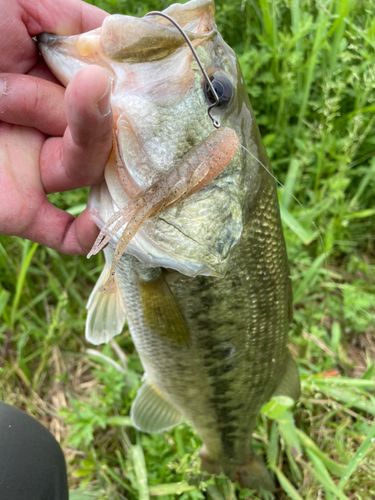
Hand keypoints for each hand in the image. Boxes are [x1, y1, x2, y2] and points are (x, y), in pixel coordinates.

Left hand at [0, 0, 112, 253]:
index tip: (151, 76)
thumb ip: (66, 16)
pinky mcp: (18, 208)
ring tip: (8, 99)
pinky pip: (62, 234)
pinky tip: (97, 221)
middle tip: (88, 86)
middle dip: (97, 110)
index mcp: (49, 81)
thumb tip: (117, 44)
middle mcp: (49, 127)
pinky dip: (86, 235)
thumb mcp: (9, 7)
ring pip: (87, 170)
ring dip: (77, 136)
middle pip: (107, 133)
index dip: (130, 84)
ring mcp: (35, 169)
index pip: (109, 88)